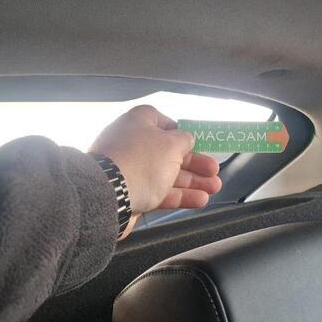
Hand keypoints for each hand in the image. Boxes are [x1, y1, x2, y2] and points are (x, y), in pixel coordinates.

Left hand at [90, 105, 221, 234]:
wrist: (107, 196)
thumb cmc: (143, 161)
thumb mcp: (172, 144)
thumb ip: (184, 140)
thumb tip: (186, 139)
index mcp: (139, 122)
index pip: (163, 121)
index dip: (181, 132)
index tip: (197, 143)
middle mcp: (133, 143)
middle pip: (170, 152)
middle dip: (195, 163)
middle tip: (214, 172)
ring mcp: (130, 170)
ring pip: (166, 174)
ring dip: (192, 181)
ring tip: (214, 188)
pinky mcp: (131, 193)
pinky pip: (158, 191)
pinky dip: (179, 195)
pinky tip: (200, 200)